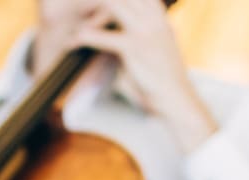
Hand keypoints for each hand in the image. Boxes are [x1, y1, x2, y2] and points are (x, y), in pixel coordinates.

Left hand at [34, 0, 217, 152]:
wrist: (177, 100)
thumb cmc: (161, 80)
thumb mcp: (148, 51)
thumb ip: (127, 39)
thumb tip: (103, 38)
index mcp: (158, 15)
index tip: (93, 3)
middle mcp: (153, 17)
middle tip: (77, 8)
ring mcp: (145, 30)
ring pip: (112, 4)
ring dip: (89, 10)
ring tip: (73, 22)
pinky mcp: (134, 47)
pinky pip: (101, 36)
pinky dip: (83, 38)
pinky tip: (72, 44)